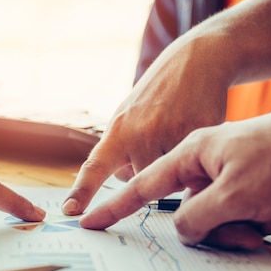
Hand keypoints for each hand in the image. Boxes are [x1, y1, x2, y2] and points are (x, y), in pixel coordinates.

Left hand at [63, 36, 229, 215]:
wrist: (196, 60)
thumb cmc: (156, 95)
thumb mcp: (128, 117)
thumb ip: (122, 152)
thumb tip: (125, 184)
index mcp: (118, 131)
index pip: (94, 166)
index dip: (82, 191)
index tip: (70, 210)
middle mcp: (141, 133)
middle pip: (143, 184)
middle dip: (149, 174)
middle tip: (158, 143)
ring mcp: (170, 133)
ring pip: (171, 179)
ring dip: (175, 169)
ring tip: (176, 135)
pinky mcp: (199, 133)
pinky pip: (196, 166)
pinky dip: (196, 160)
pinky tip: (193, 131)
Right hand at [76, 100, 270, 249]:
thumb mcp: (236, 194)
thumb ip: (197, 217)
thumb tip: (182, 233)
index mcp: (188, 152)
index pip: (141, 185)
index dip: (113, 207)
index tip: (87, 222)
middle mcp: (200, 161)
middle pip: (187, 209)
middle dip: (217, 227)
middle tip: (250, 230)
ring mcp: (222, 170)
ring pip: (214, 214)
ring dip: (241, 224)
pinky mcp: (242, 179)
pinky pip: (234, 210)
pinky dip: (254, 217)